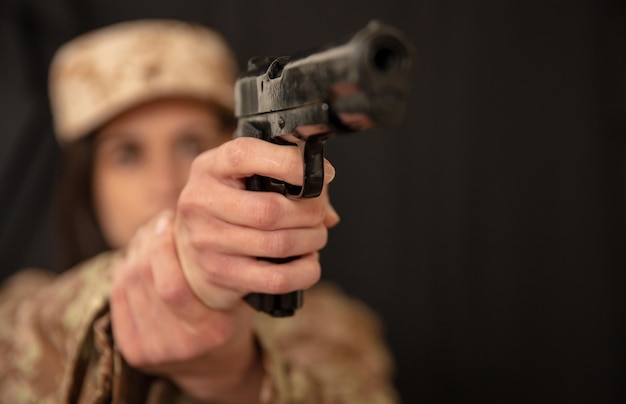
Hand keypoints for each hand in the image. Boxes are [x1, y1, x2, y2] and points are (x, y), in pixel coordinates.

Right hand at [175, 137, 338, 310]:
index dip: (290, 163)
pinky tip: (307, 261)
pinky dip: (305, 270)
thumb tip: (326, 201)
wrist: (192, 254)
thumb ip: (287, 179)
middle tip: (319, 213)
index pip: (245, 155)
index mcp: (210, 168)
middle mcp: (202, 202)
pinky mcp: (222, 275)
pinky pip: (277, 279)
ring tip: (315, 236)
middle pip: (270, 209)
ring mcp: (208, 242)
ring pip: (278, 244)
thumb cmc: (231, 207)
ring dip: (311, 240)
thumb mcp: (245, 179)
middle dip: (309, 212)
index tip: (321, 173)